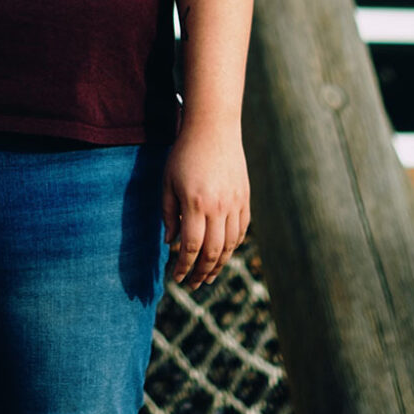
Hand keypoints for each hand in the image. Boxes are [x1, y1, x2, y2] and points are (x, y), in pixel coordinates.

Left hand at [161, 120, 249, 289]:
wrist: (213, 128)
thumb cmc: (184, 153)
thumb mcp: (168, 181)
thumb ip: (168, 213)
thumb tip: (171, 243)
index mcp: (195, 204)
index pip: (191, 246)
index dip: (184, 267)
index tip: (177, 278)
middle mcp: (218, 207)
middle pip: (213, 252)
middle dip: (201, 273)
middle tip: (192, 285)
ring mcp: (235, 204)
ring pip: (230, 245)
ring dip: (219, 265)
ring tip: (207, 276)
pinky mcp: (245, 199)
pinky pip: (241, 231)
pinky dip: (232, 247)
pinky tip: (223, 254)